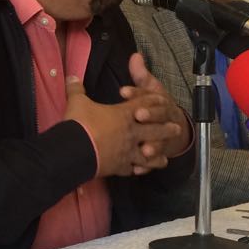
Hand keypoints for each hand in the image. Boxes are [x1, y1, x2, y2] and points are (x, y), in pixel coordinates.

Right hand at [64, 54, 188, 176]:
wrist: (76, 150)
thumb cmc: (80, 123)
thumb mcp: (78, 102)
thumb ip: (77, 89)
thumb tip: (71, 77)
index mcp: (124, 114)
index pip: (143, 104)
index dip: (153, 100)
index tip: (162, 99)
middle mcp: (131, 132)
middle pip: (154, 130)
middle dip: (166, 129)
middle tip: (177, 129)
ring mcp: (128, 151)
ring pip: (148, 154)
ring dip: (157, 155)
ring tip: (164, 159)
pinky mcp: (120, 167)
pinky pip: (132, 169)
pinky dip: (137, 170)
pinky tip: (139, 172)